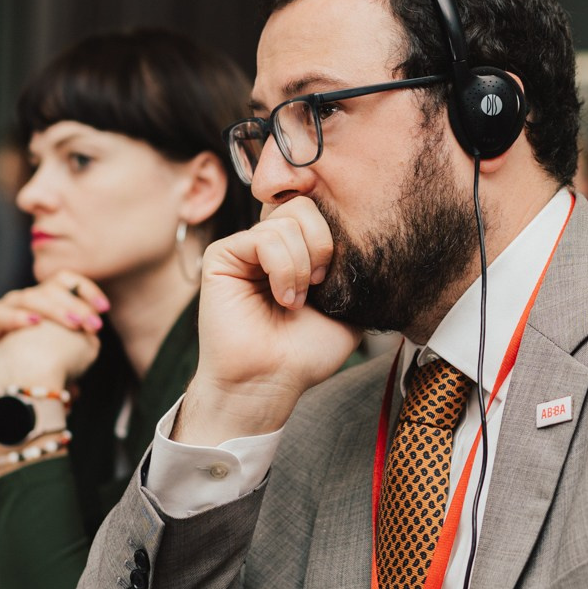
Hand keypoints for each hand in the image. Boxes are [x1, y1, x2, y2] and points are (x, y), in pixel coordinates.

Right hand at [0, 274, 108, 407]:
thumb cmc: (20, 368)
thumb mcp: (52, 358)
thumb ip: (71, 352)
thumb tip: (93, 351)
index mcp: (42, 303)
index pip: (66, 282)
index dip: (86, 290)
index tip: (105, 308)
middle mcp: (23, 302)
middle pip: (52, 288)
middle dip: (77, 304)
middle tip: (94, 324)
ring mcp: (3, 311)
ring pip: (29, 297)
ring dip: (55, 309)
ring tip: (74, 324)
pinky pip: (0, 315)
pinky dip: (18, 316)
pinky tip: (35, 323)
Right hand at [178, 196, 360, 443]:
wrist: (270, 382)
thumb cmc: (304, 354)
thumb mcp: (348, 308)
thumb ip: (354, 272)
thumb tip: (365, 236)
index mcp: (297, 251)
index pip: (319, 209)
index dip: (334, 234)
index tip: (335, 274)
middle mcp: (270, 244)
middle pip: (304, 205)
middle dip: (322, 245)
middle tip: (320, 285)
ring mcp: (245, 248)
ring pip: (285, 222)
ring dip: (301, 266)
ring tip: (295, 302)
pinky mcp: (222, 256)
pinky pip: (262, 238)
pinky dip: (283, 268)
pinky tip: (283, 298)